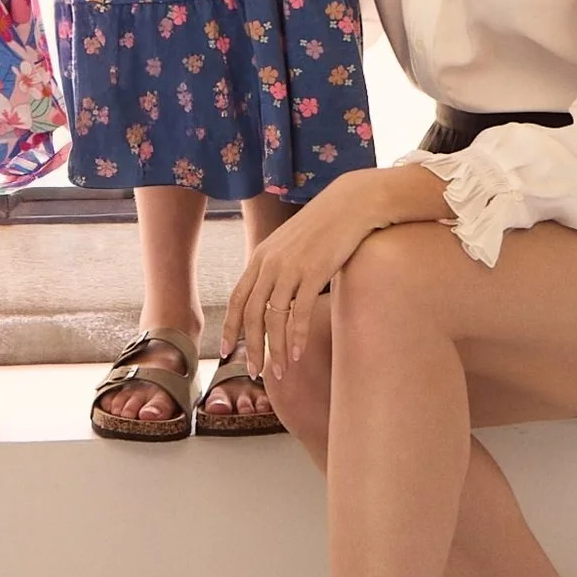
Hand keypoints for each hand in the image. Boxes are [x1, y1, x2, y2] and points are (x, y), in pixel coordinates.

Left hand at [221, 177, 386, 380]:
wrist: (349, 205)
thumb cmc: (322, 228)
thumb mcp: (289, 245)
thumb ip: (276, 268)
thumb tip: (271, 297)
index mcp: (260, 258)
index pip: (237, 299)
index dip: (230, 328)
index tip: (226, 351)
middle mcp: (270, 263)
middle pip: (251, 314)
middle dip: (250, 346)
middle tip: (254, 371)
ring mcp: (291, 268)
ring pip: (274, 317)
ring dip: (275, 348)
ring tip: (278, 370)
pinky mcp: (314, 272)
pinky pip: (300, 311)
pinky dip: (296, 336)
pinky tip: (297, 353)